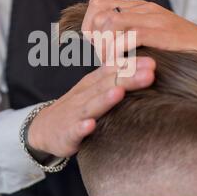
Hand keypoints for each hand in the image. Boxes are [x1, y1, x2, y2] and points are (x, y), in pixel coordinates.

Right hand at [27, 56, 155, 157]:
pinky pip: (75, 130)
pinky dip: (82, 127)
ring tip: (119, 92)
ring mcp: (75, 114)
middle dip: (127, 78)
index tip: (152, 62)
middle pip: (107, 85)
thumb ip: (114, 77)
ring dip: (105, 99)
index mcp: (92, 83)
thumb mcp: (93, 89)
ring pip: (92, 105)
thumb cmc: (77, 107)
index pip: (112, 71)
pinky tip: (90, 125)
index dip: (131, 66)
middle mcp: (84, 95)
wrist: (44, 128)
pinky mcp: (67, 133)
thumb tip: (147, 67)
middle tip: (149, 72)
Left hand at [82, 0, 196, 62]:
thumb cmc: (183, 48)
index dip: (88, 28)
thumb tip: (103, 50)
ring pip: (111, 23)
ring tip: (113, 66)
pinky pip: (131, 36)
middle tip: (104, 60)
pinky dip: (121, 53)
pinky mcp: (165, 32)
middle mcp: (143, 8)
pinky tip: (124, 67)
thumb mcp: (152, 37)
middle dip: (94, 41)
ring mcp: (154, 18)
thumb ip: (130, 37)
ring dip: (106, 48)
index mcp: (138, 7)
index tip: (95, 49)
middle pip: (98, 14)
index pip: (97, 6)